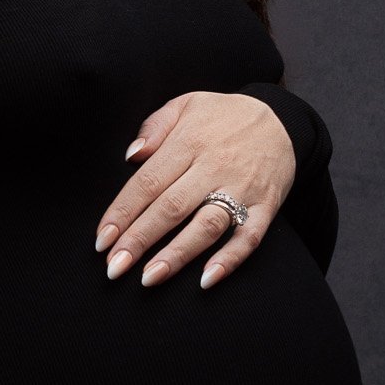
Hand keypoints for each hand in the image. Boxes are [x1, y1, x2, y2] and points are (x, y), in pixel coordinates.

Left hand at [93, 91, 295, 289]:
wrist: (282, 119)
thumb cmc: (223, 116)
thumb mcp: (186, 104)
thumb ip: (155, 127)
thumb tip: (130, 156)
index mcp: (189, 142)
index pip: (148, 182)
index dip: (122, 213)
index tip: (102, 240)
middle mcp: (214, 166)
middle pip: (171, 208)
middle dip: (140, 240)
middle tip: (114, 268)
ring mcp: (242, 188)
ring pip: (207, 226)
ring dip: (177, 255)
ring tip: (150, 278)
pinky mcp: (267, 205)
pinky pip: (249, 237)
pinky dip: (229, 260)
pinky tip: (206, 280)